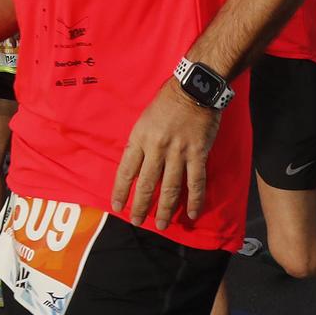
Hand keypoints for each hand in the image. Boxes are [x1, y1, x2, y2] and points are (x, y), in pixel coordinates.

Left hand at [110, 78, 219, 227]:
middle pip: (147, 184)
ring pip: (170, 187)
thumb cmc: (166, 102)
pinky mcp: (198, 154)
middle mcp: (157, 148)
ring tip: (161, 224)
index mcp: (140, 138)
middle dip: (140, 206)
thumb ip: (141, 143)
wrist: (194, 89)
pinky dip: (194, 199)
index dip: (121, 191)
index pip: (126, 171)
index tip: (117, 206)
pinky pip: (195, 182)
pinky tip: (191, 213)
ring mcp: (178, 152)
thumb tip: (137, 167)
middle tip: (137, 222)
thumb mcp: (144, 120)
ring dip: (165, 209)